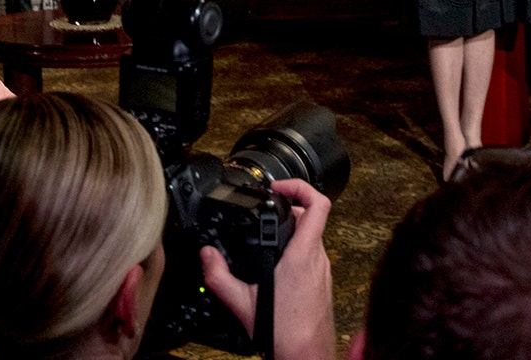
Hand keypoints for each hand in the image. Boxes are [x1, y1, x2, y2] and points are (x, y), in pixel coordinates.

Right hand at [200, 179, 336, 359]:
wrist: (307, 356)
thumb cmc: (286, 334)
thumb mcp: (242, 304)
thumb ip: (219, 276)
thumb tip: (207, 256)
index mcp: (302, 256)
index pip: (318, 204)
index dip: (299, 186)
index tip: (278, 187)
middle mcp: (318, 259)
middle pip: (312, 218)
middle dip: (288, 209)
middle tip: (268, 210)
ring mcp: (323, 271)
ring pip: (313, 237)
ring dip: (292, 231)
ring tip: (269, 236)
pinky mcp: (323, 283)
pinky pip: (312, 256)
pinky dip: (296, 251)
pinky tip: (277, 265)